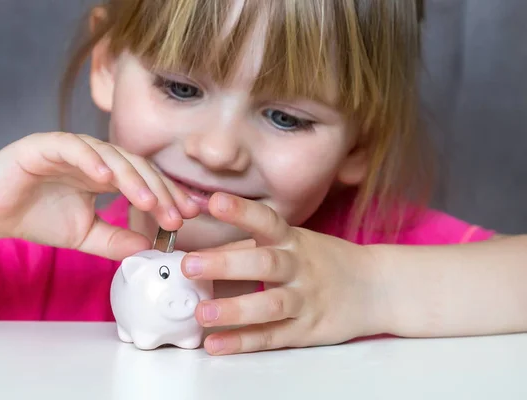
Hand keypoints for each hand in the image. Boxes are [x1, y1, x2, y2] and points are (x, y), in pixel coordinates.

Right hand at [0, 132, 198, 259]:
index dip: (168, 196)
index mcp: (106, 175)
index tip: (189, 216)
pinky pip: (74, 148)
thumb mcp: (84, 236)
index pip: (145, 180)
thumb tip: (148, 248)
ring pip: (111, 155)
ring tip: (148, 202)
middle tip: (176, 215)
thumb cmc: (36, 218)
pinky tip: (106, 178)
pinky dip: (91, 160)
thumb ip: (115, 241)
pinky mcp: (44, 145)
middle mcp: (94, 158)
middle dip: (159, 191)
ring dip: (132, 178)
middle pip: (137, 167)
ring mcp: (71, 148)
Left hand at [181, 193, 386, 354]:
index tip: (215, 201)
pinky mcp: (307, 330)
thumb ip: (248, 248)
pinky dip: (243, 342)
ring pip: (270, 305)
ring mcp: (305, 299)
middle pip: (265, 263)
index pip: (266, 221)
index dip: (241, 211)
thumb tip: (201, 250)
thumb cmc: (322, 261)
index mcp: (292, 240)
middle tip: (190, 265)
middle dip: (226, 264)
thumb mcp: (293, 244)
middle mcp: (299, 267)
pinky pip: (273, 337)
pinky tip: (216, 344)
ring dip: (234, 310)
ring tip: (201, 314)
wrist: (375, 288)